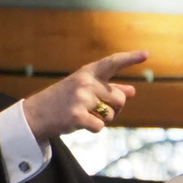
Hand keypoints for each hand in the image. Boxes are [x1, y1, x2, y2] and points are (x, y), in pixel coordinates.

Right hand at [19, 51, 145, 138]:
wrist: (35, 115)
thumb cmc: (63, 102)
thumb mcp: (84, 90)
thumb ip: (109, 89)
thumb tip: (132, 91)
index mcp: (88, 73)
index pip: (113, 62)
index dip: (130, 58)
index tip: (146, 54)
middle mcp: (86, 82)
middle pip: (119, 99)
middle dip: (113, 109)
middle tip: (95, 111)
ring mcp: (81, 98)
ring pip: (111, 114)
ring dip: (102, 120)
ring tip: (84, 115)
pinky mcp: (77, 115)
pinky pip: (100, 127)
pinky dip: (93, 129)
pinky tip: (80, 124)